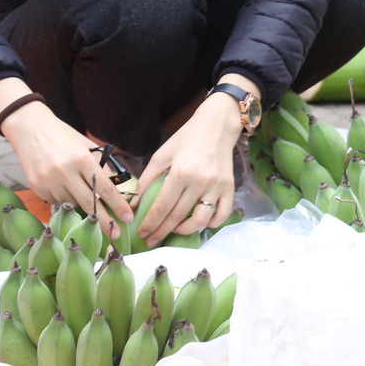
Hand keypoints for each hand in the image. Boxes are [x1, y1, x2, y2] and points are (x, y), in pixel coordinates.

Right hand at [1, 103, 133, 237]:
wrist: (31, 129)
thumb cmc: (64, 137)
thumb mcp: (87, 147)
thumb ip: (101, 167)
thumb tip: (116, 189)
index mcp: (82, 158)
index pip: (105, 187)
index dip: (118, 205)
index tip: (128, 217)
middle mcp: (65, 171)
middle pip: (89, 203)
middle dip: (104, 221)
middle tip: (116, 234)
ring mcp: (48, 181)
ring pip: (71, 203)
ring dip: (80, 204)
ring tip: (79, 190)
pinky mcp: (36, 187)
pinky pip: (56, 201)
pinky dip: (64, 198)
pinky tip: (63, 185)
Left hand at [133, 94, 241, 245]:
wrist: (217, 125)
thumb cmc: (186, 138)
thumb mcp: (162, 155)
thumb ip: (147, 179)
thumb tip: (134, 203)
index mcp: (181, 172)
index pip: (162, 206)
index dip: (150, 223)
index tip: (142, 233)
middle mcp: (200, 181)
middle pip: (178, 216)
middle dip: (161, 231)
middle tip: (151, 240)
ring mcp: (217, 186)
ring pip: (200, 220)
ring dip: (184, 231)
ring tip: (174, 231)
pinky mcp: (229, 187)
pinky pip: (222, 214)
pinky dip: (211, 224)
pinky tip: (200, 223)